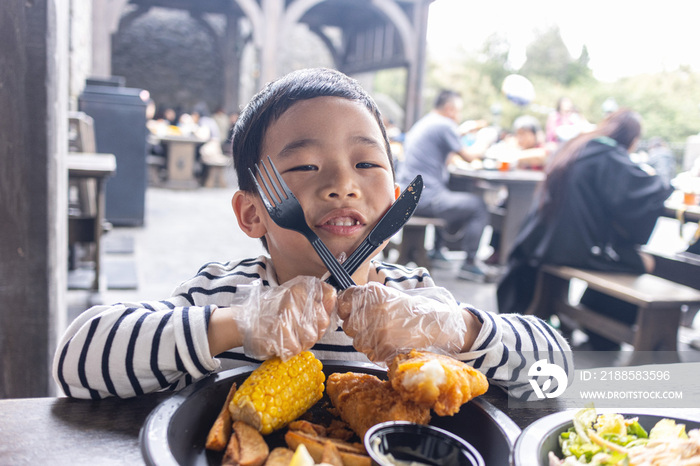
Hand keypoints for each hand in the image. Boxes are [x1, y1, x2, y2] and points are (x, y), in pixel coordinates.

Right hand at [234, 276, 335, 359]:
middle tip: (298, 328)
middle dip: (314, 330)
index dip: (326, 308)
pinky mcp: (281, 334)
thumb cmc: (271, 311)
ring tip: (288, 334)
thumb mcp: (293, 295)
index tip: (316, 314)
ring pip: (312, 338)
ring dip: (301, 341)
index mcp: (300, 287)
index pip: (329, 294)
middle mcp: (295, 299)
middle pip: (323, 322)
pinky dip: (289, 349)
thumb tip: (334, 300)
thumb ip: (314, 298)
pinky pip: (297, 348)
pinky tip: (280, 340)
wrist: (244, 322)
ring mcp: (287, 316)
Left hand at [337, 283, 468, 363]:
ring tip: (384, 334)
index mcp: (374, 292)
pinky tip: (389, 342)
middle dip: (356, 328)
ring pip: (356, 342)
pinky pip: (369, 354)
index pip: (344, 300)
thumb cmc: (408, 308)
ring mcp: (379, 330)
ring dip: (366, 341)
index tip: (351, 312)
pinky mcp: (385, 347)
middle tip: (372, 325)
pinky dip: (377, 351)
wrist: (433, 322)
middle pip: (347, 326)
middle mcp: (375, 309)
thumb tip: (340, 306)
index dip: (346, 308)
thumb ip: (363, 298)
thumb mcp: (386, 294)